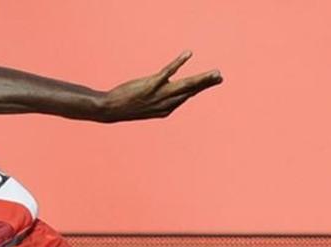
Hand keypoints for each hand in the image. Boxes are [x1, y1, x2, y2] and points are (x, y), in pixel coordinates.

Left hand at [101, 52, 222, 121]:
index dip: (201, 88)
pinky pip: (167, 72)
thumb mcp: (145, 107)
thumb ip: (159, 102)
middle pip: (190, 91)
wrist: (109, 110)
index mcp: (166, 110)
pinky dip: (179, 62)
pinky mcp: (150, 85)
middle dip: (206, 84)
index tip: (213, 81)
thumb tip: (168, 94)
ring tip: (215, 72)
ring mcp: (158, 95)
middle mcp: (165, 104)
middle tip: (220, 77)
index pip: (187, 96)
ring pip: (184, 85)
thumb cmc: (127, 106)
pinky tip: (188, 53)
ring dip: (201, 79)